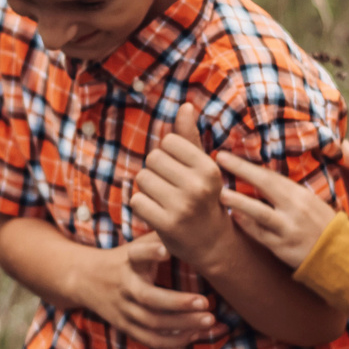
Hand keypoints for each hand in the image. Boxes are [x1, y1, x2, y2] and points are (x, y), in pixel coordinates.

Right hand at [72, 232, 221, 348]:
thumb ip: (161, 237)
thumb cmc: (123, 259)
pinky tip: (194, 335)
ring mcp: (123, 309)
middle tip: (205, 302)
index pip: (137, 254)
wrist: (83, 279)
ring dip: (183, 324)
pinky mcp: (124, 326)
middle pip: (149, 298)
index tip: (166, 249)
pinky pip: (149, 339)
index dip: (150, 252)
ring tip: (209, 320)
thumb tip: (193, 219)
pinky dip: (173, 341)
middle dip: (178, 303)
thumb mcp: (136, 245)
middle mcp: (124, 285)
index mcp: (128, 261)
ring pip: (153, 322)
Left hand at [130, 105, 236, 267]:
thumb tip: (185, 106)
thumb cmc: (204, 198)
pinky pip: (137, 201)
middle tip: (170, 187)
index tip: (178, 171)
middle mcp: (197, 186)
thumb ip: (190, 137)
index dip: (167, 154)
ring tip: (163, 199)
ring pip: (142, 178)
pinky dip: (141, 205)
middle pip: (152, 158)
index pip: (167, 142)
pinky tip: (155, 211)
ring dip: (147, 187)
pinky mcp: (166, 224)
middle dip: (155, 170)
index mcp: (208, 167)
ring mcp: (182, 206)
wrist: (211, 242)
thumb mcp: (202, 167)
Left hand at [214, 151, 340, 269]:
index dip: (247, 164)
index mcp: (301, 194)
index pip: (271, 175)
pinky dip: (246, 225)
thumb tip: (259, 178)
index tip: (226, 154)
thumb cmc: (321, 225)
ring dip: (239, 202)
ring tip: (220, 193)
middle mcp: (295, 208)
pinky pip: (260, 235)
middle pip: (265, 185)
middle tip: (219, 159)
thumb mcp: (310, 203)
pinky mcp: (282, 248)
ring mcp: (288, 229)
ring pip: (260, 212)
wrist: (338, 255)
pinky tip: (233, 218)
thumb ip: (287, 192)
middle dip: (241, 170)